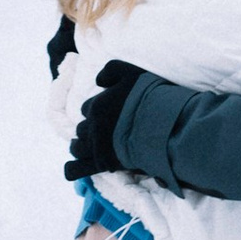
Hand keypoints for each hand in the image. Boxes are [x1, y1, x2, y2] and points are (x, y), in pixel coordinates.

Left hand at [63, 59, 144, 181]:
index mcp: (97, 106)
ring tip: (92, 150)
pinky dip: (75, 168)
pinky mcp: (103, 163)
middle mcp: (93, 126)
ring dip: (83, 147)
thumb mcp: (132, 72)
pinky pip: (77, 169)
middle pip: (82, 128)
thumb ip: (111, 70)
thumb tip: (98, 80)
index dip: (98, 112)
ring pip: (78, 147)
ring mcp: (96, 146)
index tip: (110, 115)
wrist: (165, 126)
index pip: (88, 108)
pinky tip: (77, 168)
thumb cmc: (152, 99)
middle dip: (91, 130)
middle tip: (106, 133)